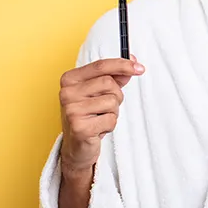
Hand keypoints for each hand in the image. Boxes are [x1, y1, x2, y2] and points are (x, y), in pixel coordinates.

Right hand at [58, 56, 144, 175]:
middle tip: (105, 107)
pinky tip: (98, 129)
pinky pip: (111, 120)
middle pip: (109, 83)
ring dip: (113, 112)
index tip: (139, 68)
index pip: (100, 66)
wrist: (77, 146)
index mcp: (70, 79)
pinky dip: (110, 125)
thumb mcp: (100, 92)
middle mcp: (67, 92)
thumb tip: (132, 62)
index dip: (123, 65)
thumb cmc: (89, 115)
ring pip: (112, 101)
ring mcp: (72, 110)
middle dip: (116, 95)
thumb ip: (115, 76)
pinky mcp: (79, 127)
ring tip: (100, 118)